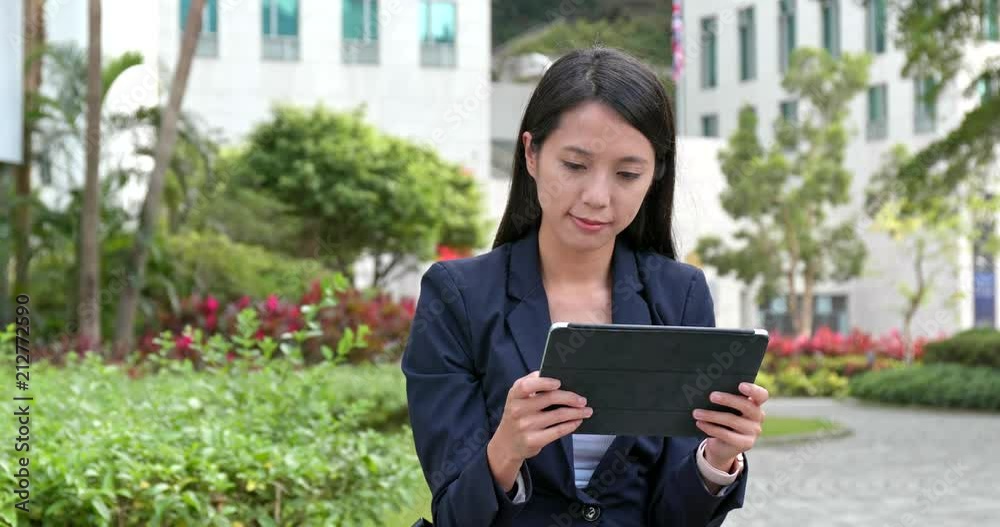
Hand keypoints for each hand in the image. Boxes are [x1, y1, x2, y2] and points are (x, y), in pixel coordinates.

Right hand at [487, 371, 590, 490]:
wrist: (507, 444)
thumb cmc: (516, 416)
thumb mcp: (516, 398)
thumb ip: (530, 383)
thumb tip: (550, 373)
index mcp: (514, 395)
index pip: (527, 386)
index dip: (544, 383)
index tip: (558, 382)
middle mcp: (518, 410)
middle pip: (549, 399)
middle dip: (570, 398)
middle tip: (582, 400)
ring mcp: (526, 426)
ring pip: (558, 415)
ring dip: (576, 412)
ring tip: (586, 411)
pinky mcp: (533, 440)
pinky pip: (557, 431)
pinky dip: (571, 425)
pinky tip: (577, 421)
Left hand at [692, 382, 768, 470]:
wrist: (723, 446)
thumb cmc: (723, 420)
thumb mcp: (726, 408)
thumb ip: (724, 399)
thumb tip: (705, 388)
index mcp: (755, 404)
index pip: (761, 395)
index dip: (753, 390)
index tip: (740, 385)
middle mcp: (758, 417)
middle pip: (746, 406)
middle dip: (728, 399)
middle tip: (711, 396)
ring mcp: (753, 431)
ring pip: (733, 420)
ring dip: (712, 415)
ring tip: (696, 412)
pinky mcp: (745, 444)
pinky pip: (726, 434)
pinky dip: (710, 428)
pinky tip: (700, 423)